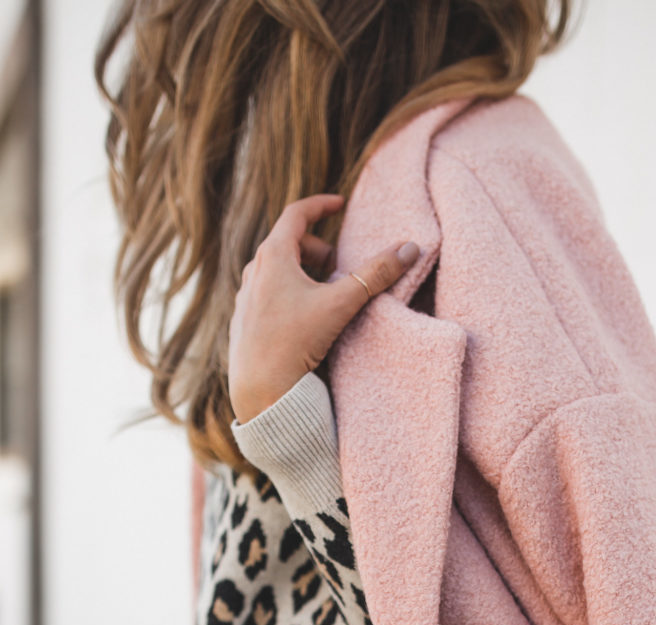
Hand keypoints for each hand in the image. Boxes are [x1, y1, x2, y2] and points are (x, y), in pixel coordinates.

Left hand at [228, 192, 419, 423]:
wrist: (260, 388)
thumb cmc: (294, 342)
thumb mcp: (340, 304)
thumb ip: (375, 275)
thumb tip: (410, 249)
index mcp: (273, 256)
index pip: (297, 214)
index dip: (320, 205)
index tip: (339, 205)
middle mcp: (254, 271)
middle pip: (288, 243)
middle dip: (317, 248)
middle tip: (339, 265)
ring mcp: (246, 296)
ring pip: (278, 270)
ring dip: (303, 272)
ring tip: (324, 294)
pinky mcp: (245, 320)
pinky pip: (269, 294)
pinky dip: (290, 294)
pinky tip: (304, 318)